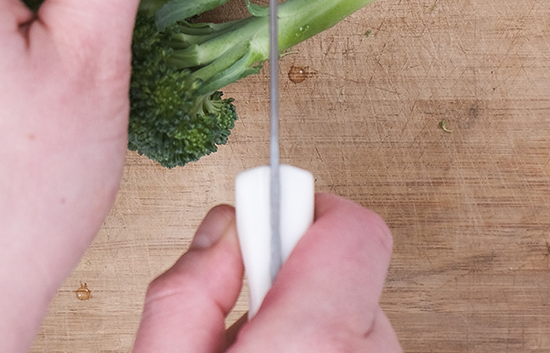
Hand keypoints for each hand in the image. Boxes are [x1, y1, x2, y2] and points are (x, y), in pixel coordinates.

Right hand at [133, 194, 401, 351]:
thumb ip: (188, 290)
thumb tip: (223, 232)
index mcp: (314, 341)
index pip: (351, 226)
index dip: (301, 209)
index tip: (264, 215)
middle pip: (350, 272)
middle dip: (295, 278)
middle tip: (247, 319)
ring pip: (358, 319)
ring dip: (313, 324)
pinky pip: (361, 350)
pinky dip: (327, 352)